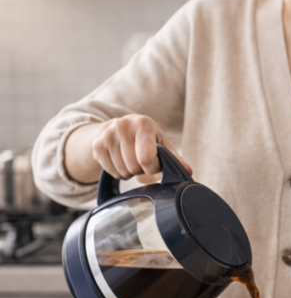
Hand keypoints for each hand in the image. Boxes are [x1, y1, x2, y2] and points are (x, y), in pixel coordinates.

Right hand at [65, 115, 191, 184]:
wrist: (118, 127)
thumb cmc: (145, 137)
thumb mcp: (161, 143)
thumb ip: (174, 158)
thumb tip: (188, 172)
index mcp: (143, 124)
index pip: (146, 159)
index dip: (153, 169)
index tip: (155, 164)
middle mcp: (122, 125)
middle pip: (134, 167)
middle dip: (141, 171)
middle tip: (142, 162)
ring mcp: (107, 134)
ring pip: (122, 171)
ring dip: (130, 173)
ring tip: (132, 160)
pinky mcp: (96, 144)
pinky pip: (110, 171)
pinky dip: (118, 173)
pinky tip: (121, 162)